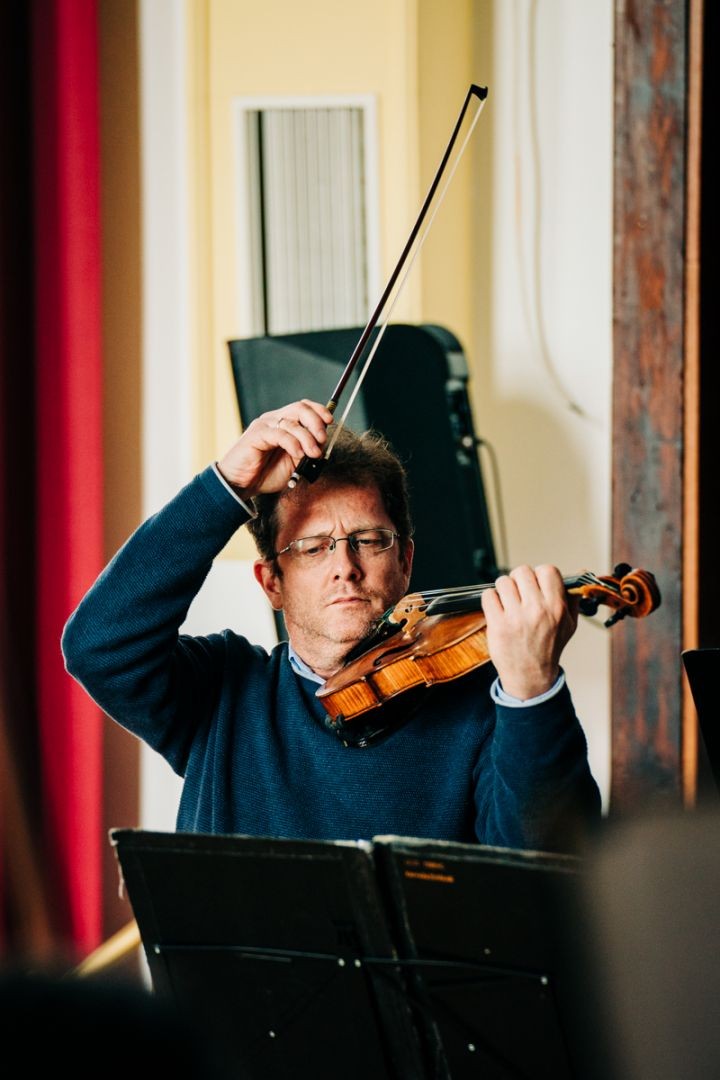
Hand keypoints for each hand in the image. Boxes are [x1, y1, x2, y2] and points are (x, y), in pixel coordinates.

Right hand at [217, 400, 334, 498]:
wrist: (240, 485)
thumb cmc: (265, 474)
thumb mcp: (294, 463)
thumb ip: (307, 451)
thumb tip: (322, 444)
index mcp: (283, 424)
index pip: (304, 407)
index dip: (319, 410)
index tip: (330, 421)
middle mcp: (273, 420)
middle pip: (300, 408)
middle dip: (316, 422)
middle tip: (322, 439)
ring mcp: (264, 426)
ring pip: (292, 422)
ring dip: (307, 438)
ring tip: (313, 454)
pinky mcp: (256, 436)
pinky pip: (279, 434)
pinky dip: (292, 443)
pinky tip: (298, 453)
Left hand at [481, 564, 578, 700]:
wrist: (531, 676)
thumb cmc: (549, 649)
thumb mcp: (569, 625)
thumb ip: (572, 599)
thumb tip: (579, 575)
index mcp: (556, 607)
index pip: (547, 570)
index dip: (539, 574)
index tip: (535, 584)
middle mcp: (537, 610)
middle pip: (522, 572)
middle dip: (519, 579)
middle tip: (519, 592)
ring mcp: (516, 617)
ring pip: (503, 581)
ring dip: (503, 589)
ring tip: (507, 602)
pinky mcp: (498, 624)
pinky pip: (488, 595)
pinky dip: (490, 599)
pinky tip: (497, 609)